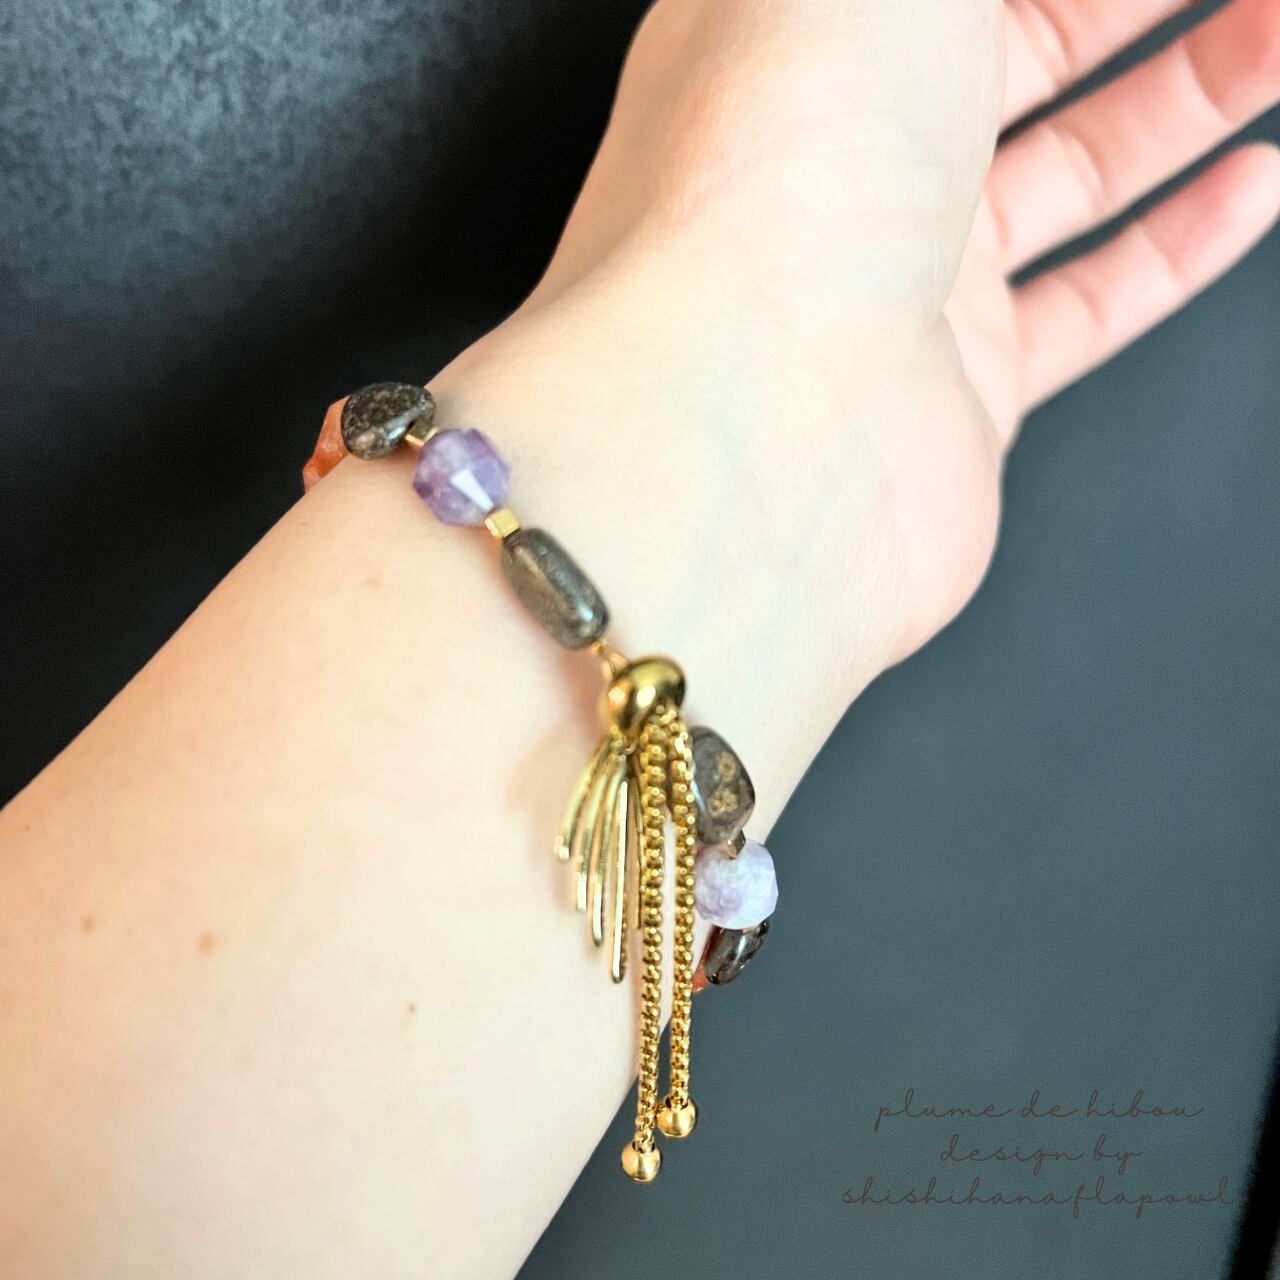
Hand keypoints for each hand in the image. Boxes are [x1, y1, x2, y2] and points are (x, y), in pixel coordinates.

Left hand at [463, 0, 1279, 670]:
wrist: (758, 412)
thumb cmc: (775, 173)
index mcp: (790, 35)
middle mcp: (838, 166)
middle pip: (1016, 58)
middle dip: (1136, 4)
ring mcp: (896, 284)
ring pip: (1066, 175)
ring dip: (1185, 101)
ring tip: (1278, 41)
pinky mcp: (954, 391)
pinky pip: (1081, 305)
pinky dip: (1171, 248)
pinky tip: (1249, 190)